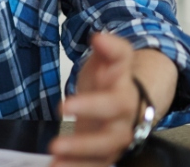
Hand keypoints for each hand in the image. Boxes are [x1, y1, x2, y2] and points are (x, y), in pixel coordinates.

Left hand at [50, 33, 139, 165]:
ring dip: (79, 162)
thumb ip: (110, 48)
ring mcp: (116, 140)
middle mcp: (124, 122)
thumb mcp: (114, 58)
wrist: (134, 97)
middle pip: (112, 137)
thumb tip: (99, 37)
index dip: (91, 105)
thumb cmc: (116, 77)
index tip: (63, 106)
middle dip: (84, 143)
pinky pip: (96, 165)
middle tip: (55, 144)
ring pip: (104, 156)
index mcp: (126, 96)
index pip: (113, 101)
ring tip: (54, 161)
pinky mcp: (107, 153)